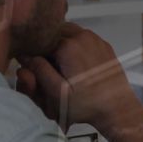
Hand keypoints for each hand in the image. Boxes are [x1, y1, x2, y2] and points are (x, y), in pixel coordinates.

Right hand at [16, 23, 142, 133]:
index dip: (35, 53)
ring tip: (63, 68)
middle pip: (54, 33)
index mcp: (69, 45)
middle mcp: (83, 36)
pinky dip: (75, 47)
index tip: (35, 67)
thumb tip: (25, 57)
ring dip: (61, 46)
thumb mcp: (57, 93)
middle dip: (48, 48)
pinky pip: (83, 39)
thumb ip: (39, 71)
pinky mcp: (103, 45)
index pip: (40, 40)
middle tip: (50, 68)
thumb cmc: (88, 105)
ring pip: (68, 33)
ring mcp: (95, 39)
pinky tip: (77, 66)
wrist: (117, 108)